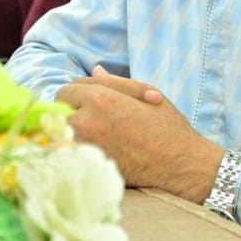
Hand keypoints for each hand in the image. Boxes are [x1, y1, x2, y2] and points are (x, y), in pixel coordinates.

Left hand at [57, 68, 222, 201]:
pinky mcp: (89, 169)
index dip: (76, 93)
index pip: (66, 91)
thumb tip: (96, 71)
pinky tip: (94, 150)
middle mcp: (86, 123)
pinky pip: (70, 155)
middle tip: (88, 116)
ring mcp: (85, 149)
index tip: (87, 99)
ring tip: (92, 133)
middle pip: (58, 113)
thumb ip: (116, 82)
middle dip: (70, 112)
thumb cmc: (168, 127)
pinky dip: (76, 150)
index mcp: (99, 99)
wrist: (181, 165)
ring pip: (61, 135)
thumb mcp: (146, 94)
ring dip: (70, 131)